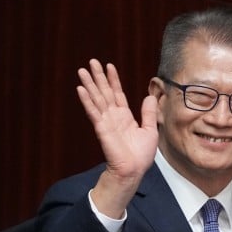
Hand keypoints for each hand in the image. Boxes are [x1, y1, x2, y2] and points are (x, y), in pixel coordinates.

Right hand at [76, 59, 157, 217]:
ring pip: (96, 98)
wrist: (133, 170)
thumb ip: (148, 113)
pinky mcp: (101, 128)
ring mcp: (106, 121)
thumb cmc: (141, 155)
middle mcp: (114, 116)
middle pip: (104, 92)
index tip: (109, 66)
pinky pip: (93, 111)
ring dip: (89, 84)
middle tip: (91, 62)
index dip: (113, 80)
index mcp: (125, 116)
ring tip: (82, 71)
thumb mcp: (150, 130)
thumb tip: (150, 97)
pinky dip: (87, 100)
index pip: (117, 93)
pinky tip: (80, 89)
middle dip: (98, 77)